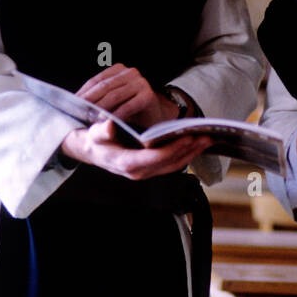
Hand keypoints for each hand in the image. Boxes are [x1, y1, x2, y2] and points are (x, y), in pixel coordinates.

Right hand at [59, 119, 210, 180]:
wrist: (90, 151)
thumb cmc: (94, 141)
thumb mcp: (94, 134)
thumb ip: (102, 130)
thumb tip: (111, 124)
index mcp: (127, 163)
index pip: (154, 158)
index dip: (172, 149)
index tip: (186, 137)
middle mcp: (138, 171)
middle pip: (169, 163)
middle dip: (189, 150)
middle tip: (206, 137)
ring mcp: (145, 171)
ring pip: (173, 165)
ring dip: (191, 153)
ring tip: (206, 139)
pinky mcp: (150, 168)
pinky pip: (171, 164)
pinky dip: (185, 154)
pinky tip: (194, 144)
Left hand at [75, 64, 177, 128]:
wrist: (155, 117)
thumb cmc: (130, 109)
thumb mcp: (112, 100)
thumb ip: (98, 97)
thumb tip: (73, 101)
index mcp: (119, 70)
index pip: (97, 80)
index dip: (83, 92)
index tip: (71, 103)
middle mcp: (131, 72)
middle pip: (104, 87)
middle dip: (89, 100)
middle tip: (78, 112)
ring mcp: (141, 82)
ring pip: (114, 96)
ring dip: (100, 108)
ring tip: (90, 118)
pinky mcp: (148, 95)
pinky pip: (128, 106)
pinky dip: (116, 114)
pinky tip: (106, 121)